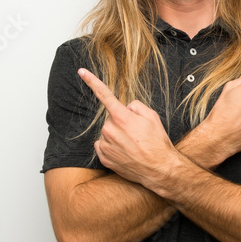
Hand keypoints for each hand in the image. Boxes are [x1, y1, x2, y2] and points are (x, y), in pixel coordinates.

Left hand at [77, 68, 177, 187]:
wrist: (159, 169)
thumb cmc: (157, 143)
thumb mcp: (152, 117)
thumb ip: (135, 106)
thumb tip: (126, 108)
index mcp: (122, 117)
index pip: (105, 95)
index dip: (92, 81)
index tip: (81, 72)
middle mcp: (110, 130)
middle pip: (111, 118)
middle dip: (121, 122)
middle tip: (136, 133)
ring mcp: (106, 145)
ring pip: (107, 133)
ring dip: (117, 136)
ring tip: (133, 145)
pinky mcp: (104, 158)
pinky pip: (103, 145)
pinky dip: (112, 147)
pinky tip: (125, 152)